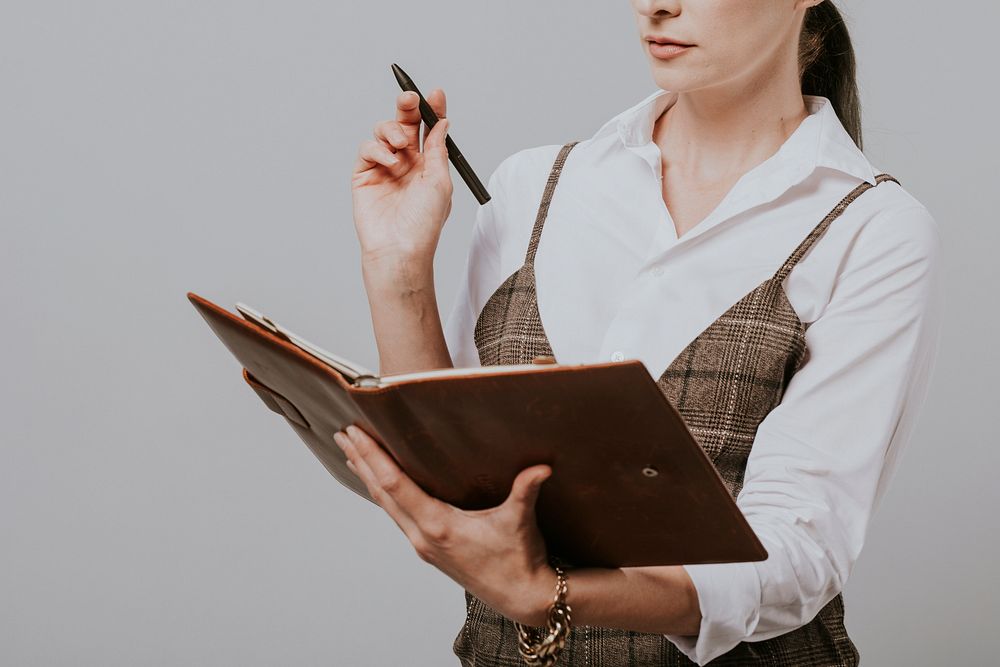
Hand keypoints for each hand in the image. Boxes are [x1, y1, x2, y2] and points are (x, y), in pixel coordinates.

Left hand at [333, 424, 557, 625]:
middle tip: (342, 435)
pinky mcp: (430, 549)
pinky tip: (381, 486)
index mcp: (438, 526)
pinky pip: (398, 516)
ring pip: (386, 506)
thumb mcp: (521, 522)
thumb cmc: (520, 560)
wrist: (523, 598)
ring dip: (368, 478)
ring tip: (352, 455)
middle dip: (360, 462)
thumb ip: (526, 490)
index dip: (372, 457)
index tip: (355, 435)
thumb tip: (542, 468)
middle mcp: (423, 536)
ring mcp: (423, 545)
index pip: (395, 485)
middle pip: (382, 493)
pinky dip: (384, 495)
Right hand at [351, 89, 453, 266]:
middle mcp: (407, 163)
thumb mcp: (440, 181)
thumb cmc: (424, 222)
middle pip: (405, 124)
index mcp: (429, 165)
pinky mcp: (364, 175)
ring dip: (392, 131)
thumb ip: (438, 149)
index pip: (430, 130)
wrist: (399, 248)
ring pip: (384, 132)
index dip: (432, 111)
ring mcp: (385, 168)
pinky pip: (368, 148)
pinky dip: (377, 149)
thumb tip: (441, 122)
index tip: (436, 94)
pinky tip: (389, 163)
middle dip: (407, 107)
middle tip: (409, 97)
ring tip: (400, 148)